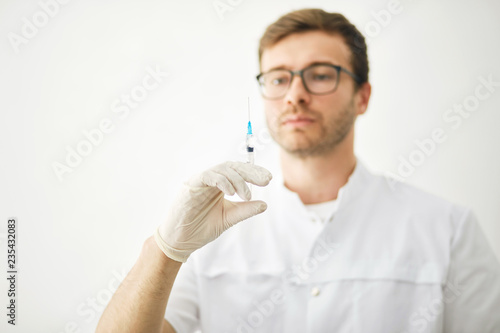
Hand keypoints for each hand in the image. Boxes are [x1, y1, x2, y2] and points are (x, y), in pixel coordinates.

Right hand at [155, 161, 271, 262]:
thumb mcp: (228, 218)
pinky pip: (208, 176)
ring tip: (246, 196)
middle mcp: (211, 180)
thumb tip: (264, 204)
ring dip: (238, 180)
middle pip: (233, 167)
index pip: (238, 171)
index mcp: (220, 185)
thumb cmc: (201, 229)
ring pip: (222, 169)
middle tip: (265, 180)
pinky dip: (222, 181)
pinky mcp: (191, 185)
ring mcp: (200, 181)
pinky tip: (232, 192)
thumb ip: (245, 210)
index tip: (268, 178)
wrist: (180, 242)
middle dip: (250, 172)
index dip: (254, 172)